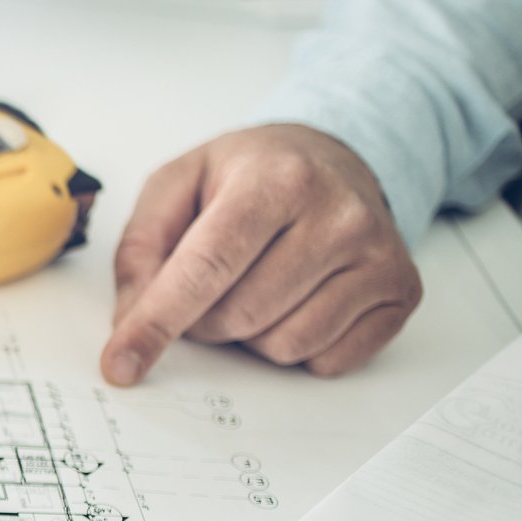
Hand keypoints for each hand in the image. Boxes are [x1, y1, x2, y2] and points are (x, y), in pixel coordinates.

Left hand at [102, 125, 421, 384]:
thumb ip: (142, 248)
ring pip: (283, 346)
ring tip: (259, 284)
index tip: (120, 363)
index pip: (206, 268)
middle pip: (240, 317)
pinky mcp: (401, 291)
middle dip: (205, 319)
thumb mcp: (178, 184)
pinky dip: (297, 346)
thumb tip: (132, 319)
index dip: (157, 322)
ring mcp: (377, 256)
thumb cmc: (250, 175)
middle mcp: (338, 215)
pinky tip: (299, 299)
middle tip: (214, 285)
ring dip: (251, 335)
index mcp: (276, 179)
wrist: (333, 157)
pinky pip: (327, 361)